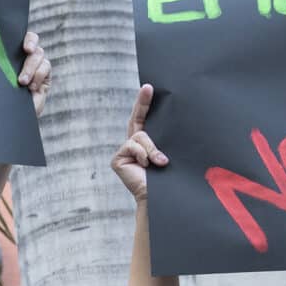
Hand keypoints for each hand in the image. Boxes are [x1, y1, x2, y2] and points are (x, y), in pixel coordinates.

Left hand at [17, 31, 51, 117]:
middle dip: (30, 48)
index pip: (18, 36)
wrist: (11, 116)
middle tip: (26, 56)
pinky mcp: (45, 75)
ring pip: (39, 55)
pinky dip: (39, 76)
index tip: (23, 46)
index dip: (23, 36)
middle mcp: (24, 55)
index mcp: (10, 52)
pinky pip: (45, 67)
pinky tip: (32, 87)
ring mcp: (36, 64)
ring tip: (23, 83)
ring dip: (31, 68)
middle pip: (32, 42)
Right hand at [111, 84, 168, 200]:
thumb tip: (160, 145)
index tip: (148, 87)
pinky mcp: (118, 159)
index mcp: (146, 144)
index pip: (143, 120)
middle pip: (136, 119)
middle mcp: (133, 145)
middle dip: (142, 103)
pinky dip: (142, 154)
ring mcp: (125, 151)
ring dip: (151, 148)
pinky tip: (146, 165)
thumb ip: (161, 145)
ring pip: (140, 136)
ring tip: (160, 162)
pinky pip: (132, 146)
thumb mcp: (166, 156)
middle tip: (147, 88)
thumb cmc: (166, 179)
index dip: (144, 103)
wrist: (158, 198)